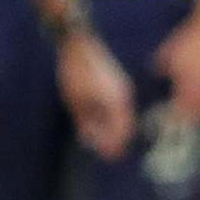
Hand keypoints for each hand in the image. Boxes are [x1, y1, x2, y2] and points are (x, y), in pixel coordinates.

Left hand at [57, 29, 136, 157]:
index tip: (106, 157)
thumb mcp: (75, 102)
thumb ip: (86, 123)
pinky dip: (106, 116)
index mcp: (117, 102)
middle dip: (111, 139)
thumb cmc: (75, 73)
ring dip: (107, 127)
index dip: (115, 147)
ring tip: (89, 131)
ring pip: (120, 116)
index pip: (123, 132)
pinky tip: (91, 116)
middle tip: (95, 146)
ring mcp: (121, 88)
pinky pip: (115, 106)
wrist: (78, 43)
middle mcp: (123, 96)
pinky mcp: (115, 83)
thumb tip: (91, 140)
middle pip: (123, 126)